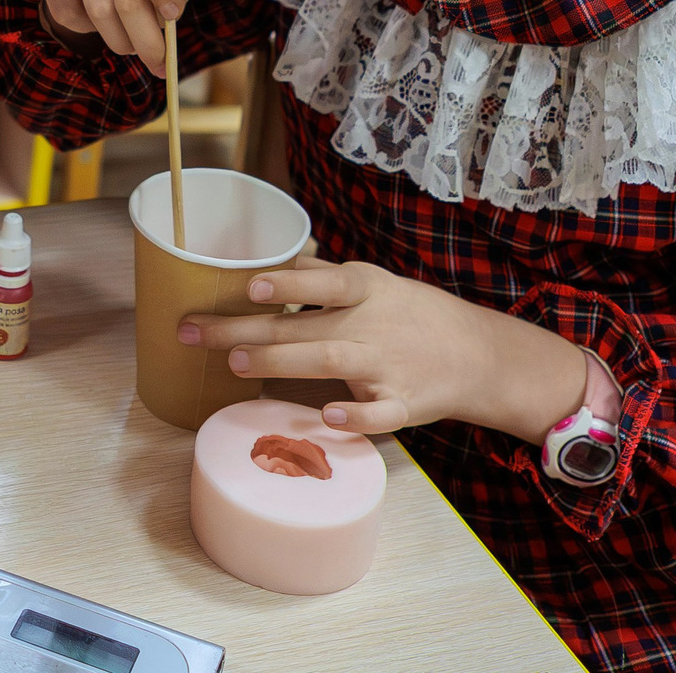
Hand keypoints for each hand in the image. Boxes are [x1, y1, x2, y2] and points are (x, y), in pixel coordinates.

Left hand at [182, 258, 588, 441]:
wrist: (477, 354)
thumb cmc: (410, 314)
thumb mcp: (373, 282)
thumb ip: (323, 276)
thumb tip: (272, 256)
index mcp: (365, 288)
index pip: (324, 279)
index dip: (288, 280)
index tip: (249, 284)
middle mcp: (372, 324)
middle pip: (305, 326)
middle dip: (248, 331)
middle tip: (198, 334)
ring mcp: (388, 365)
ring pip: (330, 362)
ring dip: (282, 363)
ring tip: (237, 364)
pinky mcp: (403, 404)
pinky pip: (379, 414)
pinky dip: (356, 418)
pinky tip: (328, 418)